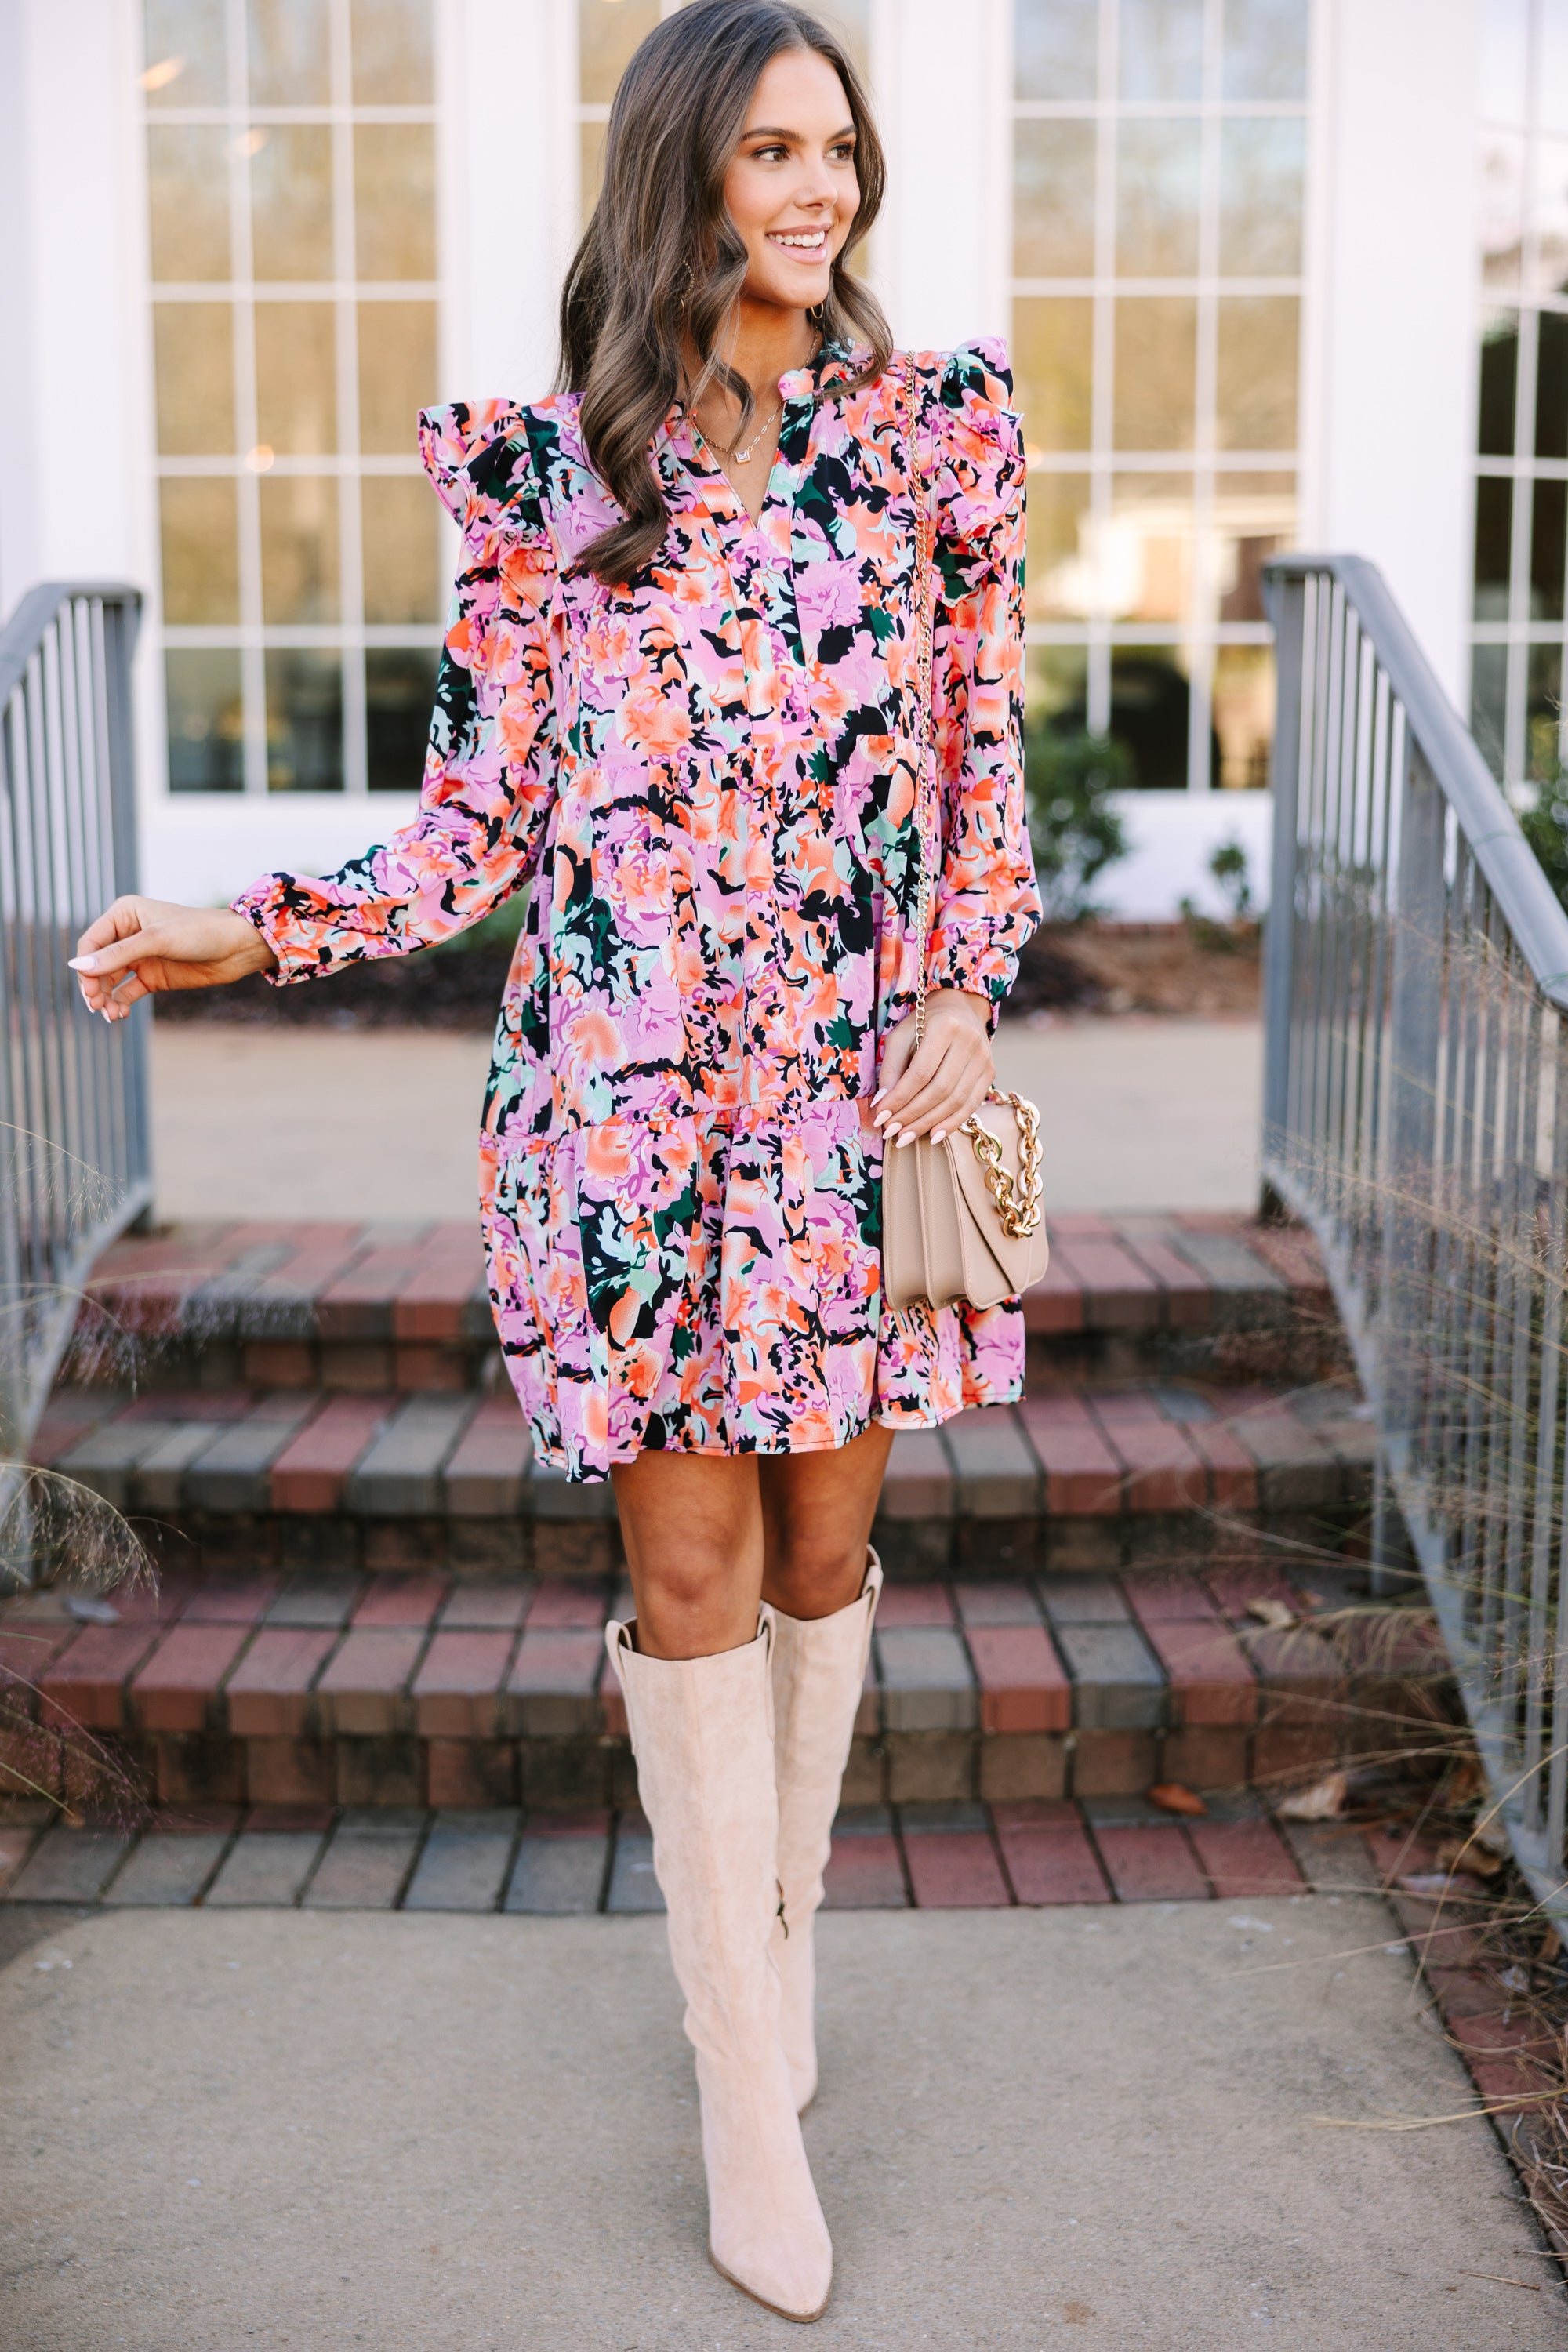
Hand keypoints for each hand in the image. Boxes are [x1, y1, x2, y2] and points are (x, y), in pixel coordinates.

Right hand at [69, 897, 277, 1021]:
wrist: (236, 948)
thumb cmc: (199, 932)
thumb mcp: (157, 940)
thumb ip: (118, 955)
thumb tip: (78, 967)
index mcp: (124, 914)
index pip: (91, 942)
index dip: (85, 966)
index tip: (88, 988)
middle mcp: (128, 935)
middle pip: (97, 964)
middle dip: (94, 986)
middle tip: (96, 1005)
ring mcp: (139, 957)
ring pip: (110, 981)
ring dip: (105, 998)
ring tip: (109, 1014)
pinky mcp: (152, 977)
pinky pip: (126, 992)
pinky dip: (120, 1004)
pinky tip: (119, 1014)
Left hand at [873, 989, 994, 1146]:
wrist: (960, 1010)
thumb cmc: (923, 1023)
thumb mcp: (900, 1036)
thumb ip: (891, 1068)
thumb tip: (881, 1103)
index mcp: (945, 1027)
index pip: (920, 1072)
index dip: (900, 1098)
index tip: (881, 1116)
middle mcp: (969, 1041)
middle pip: (940, 1089)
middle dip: (913, 1114)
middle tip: (892, 1132)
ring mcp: (984, 1058)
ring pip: (956, 1100)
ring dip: (929, 1123)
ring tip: (906, 1137)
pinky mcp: (990, 1072)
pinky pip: (971, 1104)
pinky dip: (951, 1123)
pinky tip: (933, 1136)